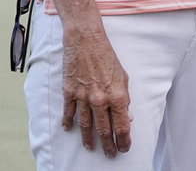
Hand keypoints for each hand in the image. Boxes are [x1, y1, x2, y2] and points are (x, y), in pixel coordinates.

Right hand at [60, 26, 131, 156]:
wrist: (86, 41)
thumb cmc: (108, 57)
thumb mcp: (123, 77)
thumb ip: (124, 98)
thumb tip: (127, 116)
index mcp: (117, 96)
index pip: (122, 126)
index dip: (124, 140)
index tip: (125, 148)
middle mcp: (100, 100)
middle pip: (104, 130)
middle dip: (109, 145)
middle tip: (111, 154)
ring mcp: (83, 98)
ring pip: (85, 126)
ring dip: (88, 139)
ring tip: (91, 148)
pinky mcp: (69, 93)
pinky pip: (68, 113)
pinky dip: (68, 123)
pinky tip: (69, 130)